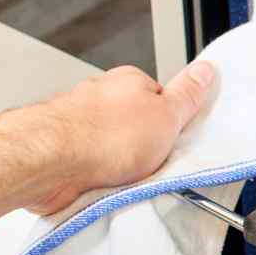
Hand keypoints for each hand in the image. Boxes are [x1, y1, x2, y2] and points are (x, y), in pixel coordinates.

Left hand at [26, 62, 215, 215]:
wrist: (49, 163)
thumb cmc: (100, 137)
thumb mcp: (167, 114)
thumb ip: (188, 93)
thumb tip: (205, 71)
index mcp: (129, 82)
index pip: (162, 99)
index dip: (173, 122)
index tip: (177, 137)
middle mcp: (101, 97)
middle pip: (137, 122)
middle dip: (146, 144)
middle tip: (156, 161)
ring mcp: (80, 123)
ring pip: (115, 145)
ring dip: (122, 162)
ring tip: (129, 175)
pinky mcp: (66, 151)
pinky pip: (96, 164)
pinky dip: (103, 175)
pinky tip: (108, 183)